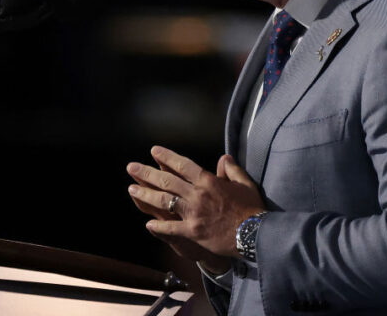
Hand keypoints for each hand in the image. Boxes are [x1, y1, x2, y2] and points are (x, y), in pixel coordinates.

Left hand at [127, 146, 264, 260]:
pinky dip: (158, 226)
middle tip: (131, 167)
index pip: (182, 164)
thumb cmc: (251, 208)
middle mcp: (198, 194)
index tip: (154, 151)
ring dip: (145, 195)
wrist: (254, 234)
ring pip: (164, 201)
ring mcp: (194, 213)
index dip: (166, 157)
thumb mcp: (245, 184)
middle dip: (146, 173)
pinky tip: (147, 223)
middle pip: (167, 181)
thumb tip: (224, 158)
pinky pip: (171, 228)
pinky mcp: (193, 231)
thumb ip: (232, 169)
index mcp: (209, 181)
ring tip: (131, 189)